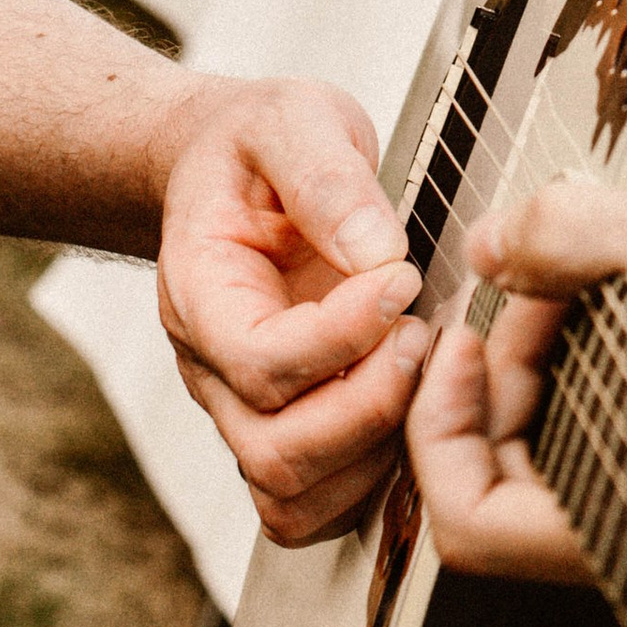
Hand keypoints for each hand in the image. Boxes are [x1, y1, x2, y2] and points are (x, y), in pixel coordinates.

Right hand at [156, 74, 429, 543]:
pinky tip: (414, 405)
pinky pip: (314, 506)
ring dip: (375, 453)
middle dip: (368, 408)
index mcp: (201, 293)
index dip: (341, 336)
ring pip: (292, 497)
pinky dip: (370, 482)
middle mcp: (213, 370)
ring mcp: (245, 410)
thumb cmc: (257, 148)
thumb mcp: (290, 120)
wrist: (229, 169)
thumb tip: (378, 253)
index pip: (259, 360)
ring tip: (423, 370)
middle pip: (274, 453)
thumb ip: (326, 176)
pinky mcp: (287, 428)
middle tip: (425, 334)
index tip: (402, 277)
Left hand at [408, 178, 626, 583]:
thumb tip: (495, 241)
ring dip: (540, 383)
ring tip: (572, 297)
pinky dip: (584, 394)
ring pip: (548, 476)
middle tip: (527, 301)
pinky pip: (600, 463)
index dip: (441, 429)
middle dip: (496, 384)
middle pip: (500, 494)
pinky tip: (612, 325)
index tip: (465, 350)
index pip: (472, 525)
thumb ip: (586, 232)